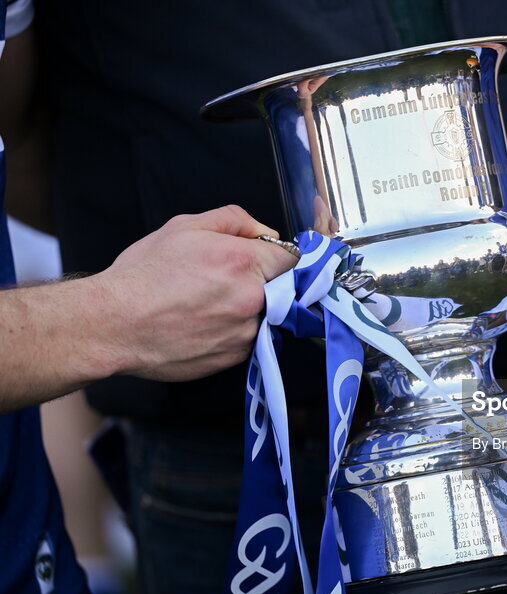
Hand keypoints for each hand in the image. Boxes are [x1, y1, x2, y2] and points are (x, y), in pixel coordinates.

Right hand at [93, 205, 297, 380]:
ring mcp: (245, 332)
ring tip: (207, 304)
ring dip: (248, 308)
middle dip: (264, 281)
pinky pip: (248, 340)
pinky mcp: (234, 357)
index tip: (262, 259)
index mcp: (244, 262)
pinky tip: (203, 324)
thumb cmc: (142, 276)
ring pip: (266, 315)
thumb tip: (262, 231)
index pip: (291, 258)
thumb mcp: (184, 227)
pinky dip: (233, 332)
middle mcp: (251, 299)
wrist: (112, 324)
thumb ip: (233, 220)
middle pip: (283, 287)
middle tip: (226, 281)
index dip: (275, 256)